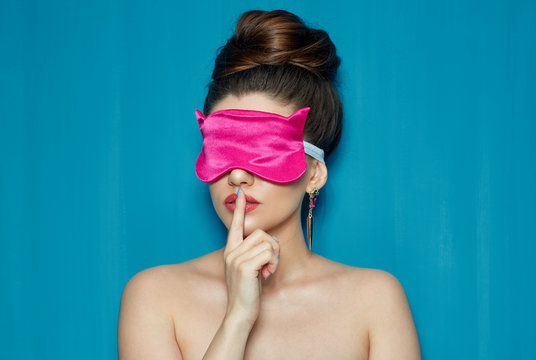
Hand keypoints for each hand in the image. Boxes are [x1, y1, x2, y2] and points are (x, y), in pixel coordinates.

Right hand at [222, 188, 279, 324]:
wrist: (241, 311)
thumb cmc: (248, 290)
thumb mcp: (250, 267)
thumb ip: (255, 252)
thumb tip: (272, 239)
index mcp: (230, 250)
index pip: (235, 225)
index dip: (239, 209)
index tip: (240, 194)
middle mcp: (231, 252)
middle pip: (261, 233)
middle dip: (272, 248)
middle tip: (269, 265)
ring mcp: (236, 258)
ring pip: (267, 242)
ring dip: (273, 257)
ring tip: (266, 271)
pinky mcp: (245, 266)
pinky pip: (269, 253)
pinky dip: (273, 264)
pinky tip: (266, 275)